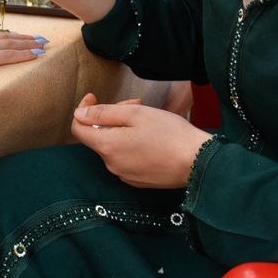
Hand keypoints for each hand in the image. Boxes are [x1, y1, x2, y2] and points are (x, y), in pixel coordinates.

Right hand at [0, 28, 45, 79]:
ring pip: (11, 44)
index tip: (18, 35)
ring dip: (28, 43)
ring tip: (42, 43)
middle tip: (38, 37)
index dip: (6, 36)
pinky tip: (35, 54)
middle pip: (5, 38)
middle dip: (23, 38)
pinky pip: (9, 55)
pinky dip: (24, 54)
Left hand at [71, 92, 213, 189]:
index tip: (95, 96)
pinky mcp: (139, 181)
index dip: (83, 109)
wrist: (199, 163)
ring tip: (148, 119)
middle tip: (135, 103)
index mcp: (107, 146)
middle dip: (111, 116)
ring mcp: (125, 175)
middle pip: (99, 135)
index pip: (78, 128)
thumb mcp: (135, 114)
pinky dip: (132, 145)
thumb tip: (79, 114)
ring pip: (114, 145)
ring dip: (123, 129)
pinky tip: (152, 138)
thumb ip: (103, 113)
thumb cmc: (169, 134)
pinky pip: (126, 158)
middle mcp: (111, 165)